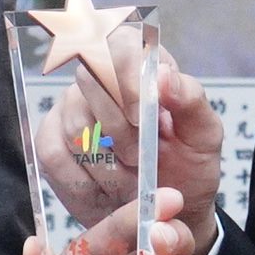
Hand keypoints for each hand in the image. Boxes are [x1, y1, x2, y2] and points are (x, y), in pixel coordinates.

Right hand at [27, 57, 229, 254]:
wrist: (163, 210)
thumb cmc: (187, 168)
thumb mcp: (203, 136)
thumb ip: (191, 101)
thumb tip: (164, 76)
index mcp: (144, 66)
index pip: (121, 43)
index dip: (126, 76)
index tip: (141, 116)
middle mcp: (102, 78)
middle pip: (90, 80)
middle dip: (119, 131)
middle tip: (141, 159)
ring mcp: (71, 107)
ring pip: (73, 125)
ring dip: (106, 164)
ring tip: (129, 179)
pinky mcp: (50, 139)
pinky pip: (52, 154)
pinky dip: (83, 181)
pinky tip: (104, 189)